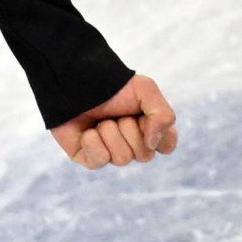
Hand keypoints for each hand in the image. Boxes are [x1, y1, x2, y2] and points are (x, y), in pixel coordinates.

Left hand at [51, 72, 177, 168]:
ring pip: (122, 158)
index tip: (143, 115)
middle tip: (118, 115)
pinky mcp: (89, 157)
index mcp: (149, 130)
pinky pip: (99, 160)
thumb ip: (163, 115)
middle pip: (145, 155)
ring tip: (101, 120)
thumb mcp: (145, 90)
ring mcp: (111, 152)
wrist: (75, 81)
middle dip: (130, 130)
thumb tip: (153, 144)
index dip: (158, 132)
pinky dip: (93, 142)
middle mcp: (132, 144)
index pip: (166, 146)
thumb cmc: (112, 86)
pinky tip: (88, 131)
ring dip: (110, 133)